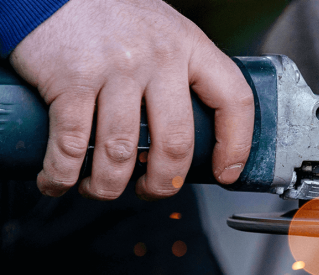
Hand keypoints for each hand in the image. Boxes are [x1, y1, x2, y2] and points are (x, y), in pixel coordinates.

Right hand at [9, 0, 253, 199]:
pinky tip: (59, 181)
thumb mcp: (163, 33)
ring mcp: (116, 69)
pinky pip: (72, 144)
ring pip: (122, 152)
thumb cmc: (109, 15)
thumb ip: (182, 72)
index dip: (236, 145)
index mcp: (190, 46)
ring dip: (108, 186)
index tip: (225, 172)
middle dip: (163, 183)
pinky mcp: (72, 79)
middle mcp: (158, 57)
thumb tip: (191, 132)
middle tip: (152, 190)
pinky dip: (62, 175)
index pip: (233, 101)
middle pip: (175, 143)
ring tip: (99, 189)